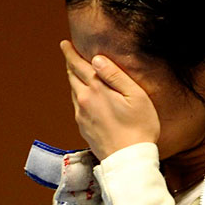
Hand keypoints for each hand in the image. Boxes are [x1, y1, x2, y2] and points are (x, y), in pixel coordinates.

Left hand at [61, 40, 160, 159]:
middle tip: (68, 53)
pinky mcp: (83, 128)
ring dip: (73, 79)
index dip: (71, 53)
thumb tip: (96, 59)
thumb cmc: (139, 127)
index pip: (78, 65)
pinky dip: (78, 94)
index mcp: (96, 89)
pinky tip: (84, 96)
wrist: (129, 160)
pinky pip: (77, 105)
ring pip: (73, 91)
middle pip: (72, 77)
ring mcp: (81, 116)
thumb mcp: (136, 96)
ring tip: (76, 71)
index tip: (64, 43)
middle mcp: (83, 101)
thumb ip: (115, 75)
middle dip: (70, 63)